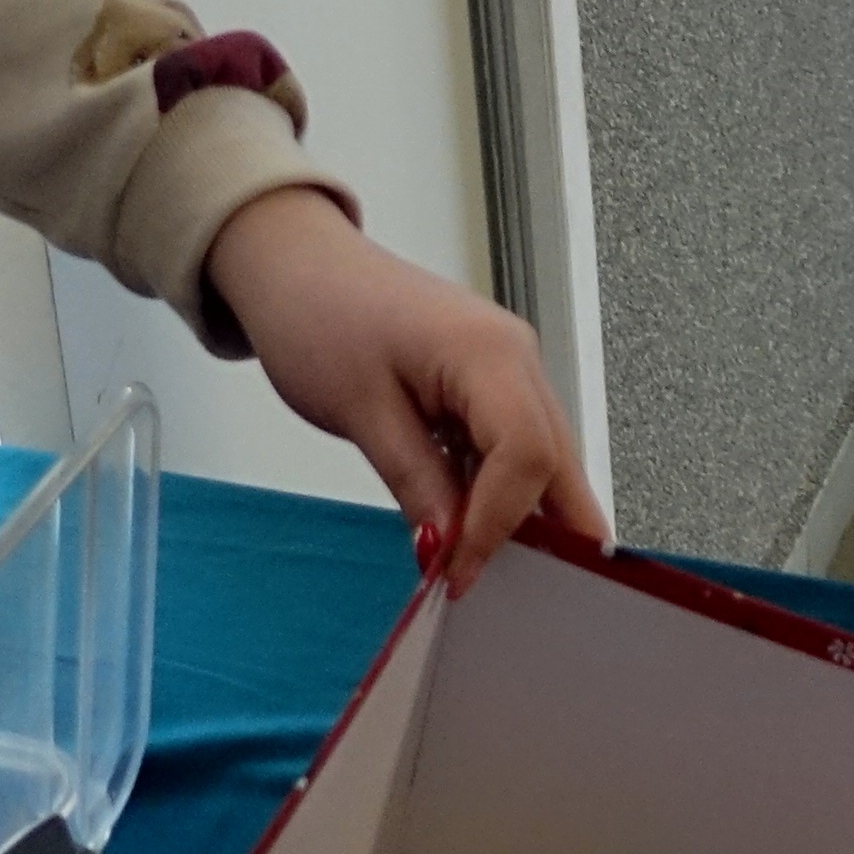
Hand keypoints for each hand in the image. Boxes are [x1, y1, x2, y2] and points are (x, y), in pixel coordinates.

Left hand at [207, 188, 598, 590]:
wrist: (296, 263)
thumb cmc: (318, 316)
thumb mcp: (361, 412)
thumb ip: (416, 483)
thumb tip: (450, 550)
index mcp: (489, 353)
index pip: (527, 456)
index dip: (500, 524)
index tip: (459, 573)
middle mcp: (517, 355)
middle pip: (557, 461)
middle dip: (542, 532)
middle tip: (501, 590)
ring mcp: (511, 365)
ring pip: (545, 458)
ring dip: (519, 514)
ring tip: (476, 566)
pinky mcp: (493, 379)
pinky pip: (516, 444)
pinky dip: (499, 489)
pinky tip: (467, 525)